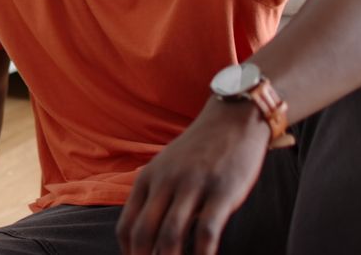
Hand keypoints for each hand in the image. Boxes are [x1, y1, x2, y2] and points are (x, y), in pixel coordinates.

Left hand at [116, 97, 270, 254]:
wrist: (233, 119)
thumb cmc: (199, 150)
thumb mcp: (165, 168)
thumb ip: (154, 196)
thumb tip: (145, 235)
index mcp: (147, 179)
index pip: (126, 226)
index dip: (128, 254)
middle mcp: (165, 183)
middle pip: (144, 233)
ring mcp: (192, 186)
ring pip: (171, 235)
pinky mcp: (221, 191)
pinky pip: (207, 230)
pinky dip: (202, 254)